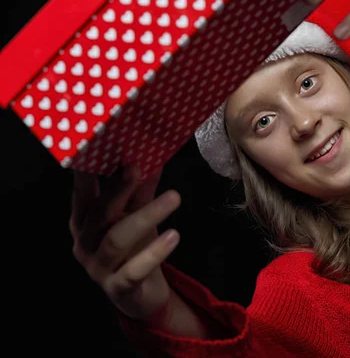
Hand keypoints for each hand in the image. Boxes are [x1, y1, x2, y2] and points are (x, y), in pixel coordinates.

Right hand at [69, 164, 181, 323]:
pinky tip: (173, 236)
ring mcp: (98, 267)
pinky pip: (134, 270)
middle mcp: (85, 243)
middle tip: (137, 167)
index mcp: (84, 221)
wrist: (141, 296)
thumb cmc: (135, 249)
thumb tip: (154, 156)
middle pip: (99, 213)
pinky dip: (154, 253)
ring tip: (174, 197)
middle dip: (118, 189)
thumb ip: (142, 190)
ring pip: (117, 239)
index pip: (83, 194)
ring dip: (146, 216)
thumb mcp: (137, 216)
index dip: (88, 172)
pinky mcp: (118, 288)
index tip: (99, 146)